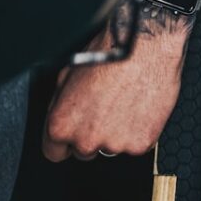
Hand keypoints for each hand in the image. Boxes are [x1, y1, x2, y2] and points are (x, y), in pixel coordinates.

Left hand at [42, 4, 191, 160]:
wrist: (145, 47)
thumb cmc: (108, 54)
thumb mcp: (67, 75)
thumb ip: (60, 106)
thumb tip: (62, 116)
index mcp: (61, 125)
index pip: (55, 152)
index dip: (66, 140)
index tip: (76, 129)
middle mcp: (86, 140)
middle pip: (85, 151)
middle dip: (93, 134)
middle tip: (106, 108)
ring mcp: (115, 145)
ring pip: (113, 147)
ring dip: (118, 132)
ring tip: (126, 102)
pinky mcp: (141, 143)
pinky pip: (137, 143)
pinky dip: (140, 130)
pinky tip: (140, 106)